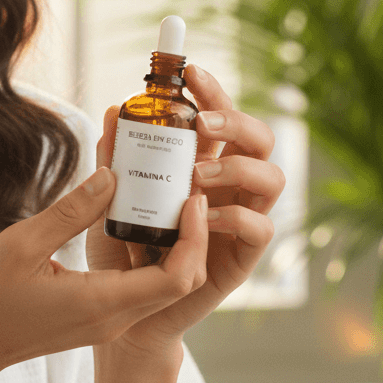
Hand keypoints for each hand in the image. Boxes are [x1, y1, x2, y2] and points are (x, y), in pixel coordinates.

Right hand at [0, 163, 208, 382]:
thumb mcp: (22, 244)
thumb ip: (71, 210)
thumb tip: (113, 176)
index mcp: (102, 303)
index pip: (177, 277)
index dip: (194, 236)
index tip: (191, 196)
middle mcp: (113, 317)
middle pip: (178, 280)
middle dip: (190, 233)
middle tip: (184, 186)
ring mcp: (104, 320)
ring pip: (159, 282)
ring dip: (168, 241)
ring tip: (161, 193)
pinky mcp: (93, 315)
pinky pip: (135, 285)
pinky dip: (143, 252)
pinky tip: (128, 216)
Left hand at [84, 63, 284, 357]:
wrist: (124, 310)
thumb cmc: (120, 247)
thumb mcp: (109, 196)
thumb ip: (112, 156)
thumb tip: (113, 109)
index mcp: (200, 162)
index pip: (218, 117)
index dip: (212, 90)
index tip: (190, 71)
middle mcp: (227, 186)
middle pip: (259, 138)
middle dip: (236, 121)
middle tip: (200, 123)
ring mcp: (239, 219)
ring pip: (273, 177)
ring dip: (238, 168)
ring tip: (196, 175)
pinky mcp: (242, 258)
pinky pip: (260, 230)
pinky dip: (234, 217)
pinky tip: (200, 216)